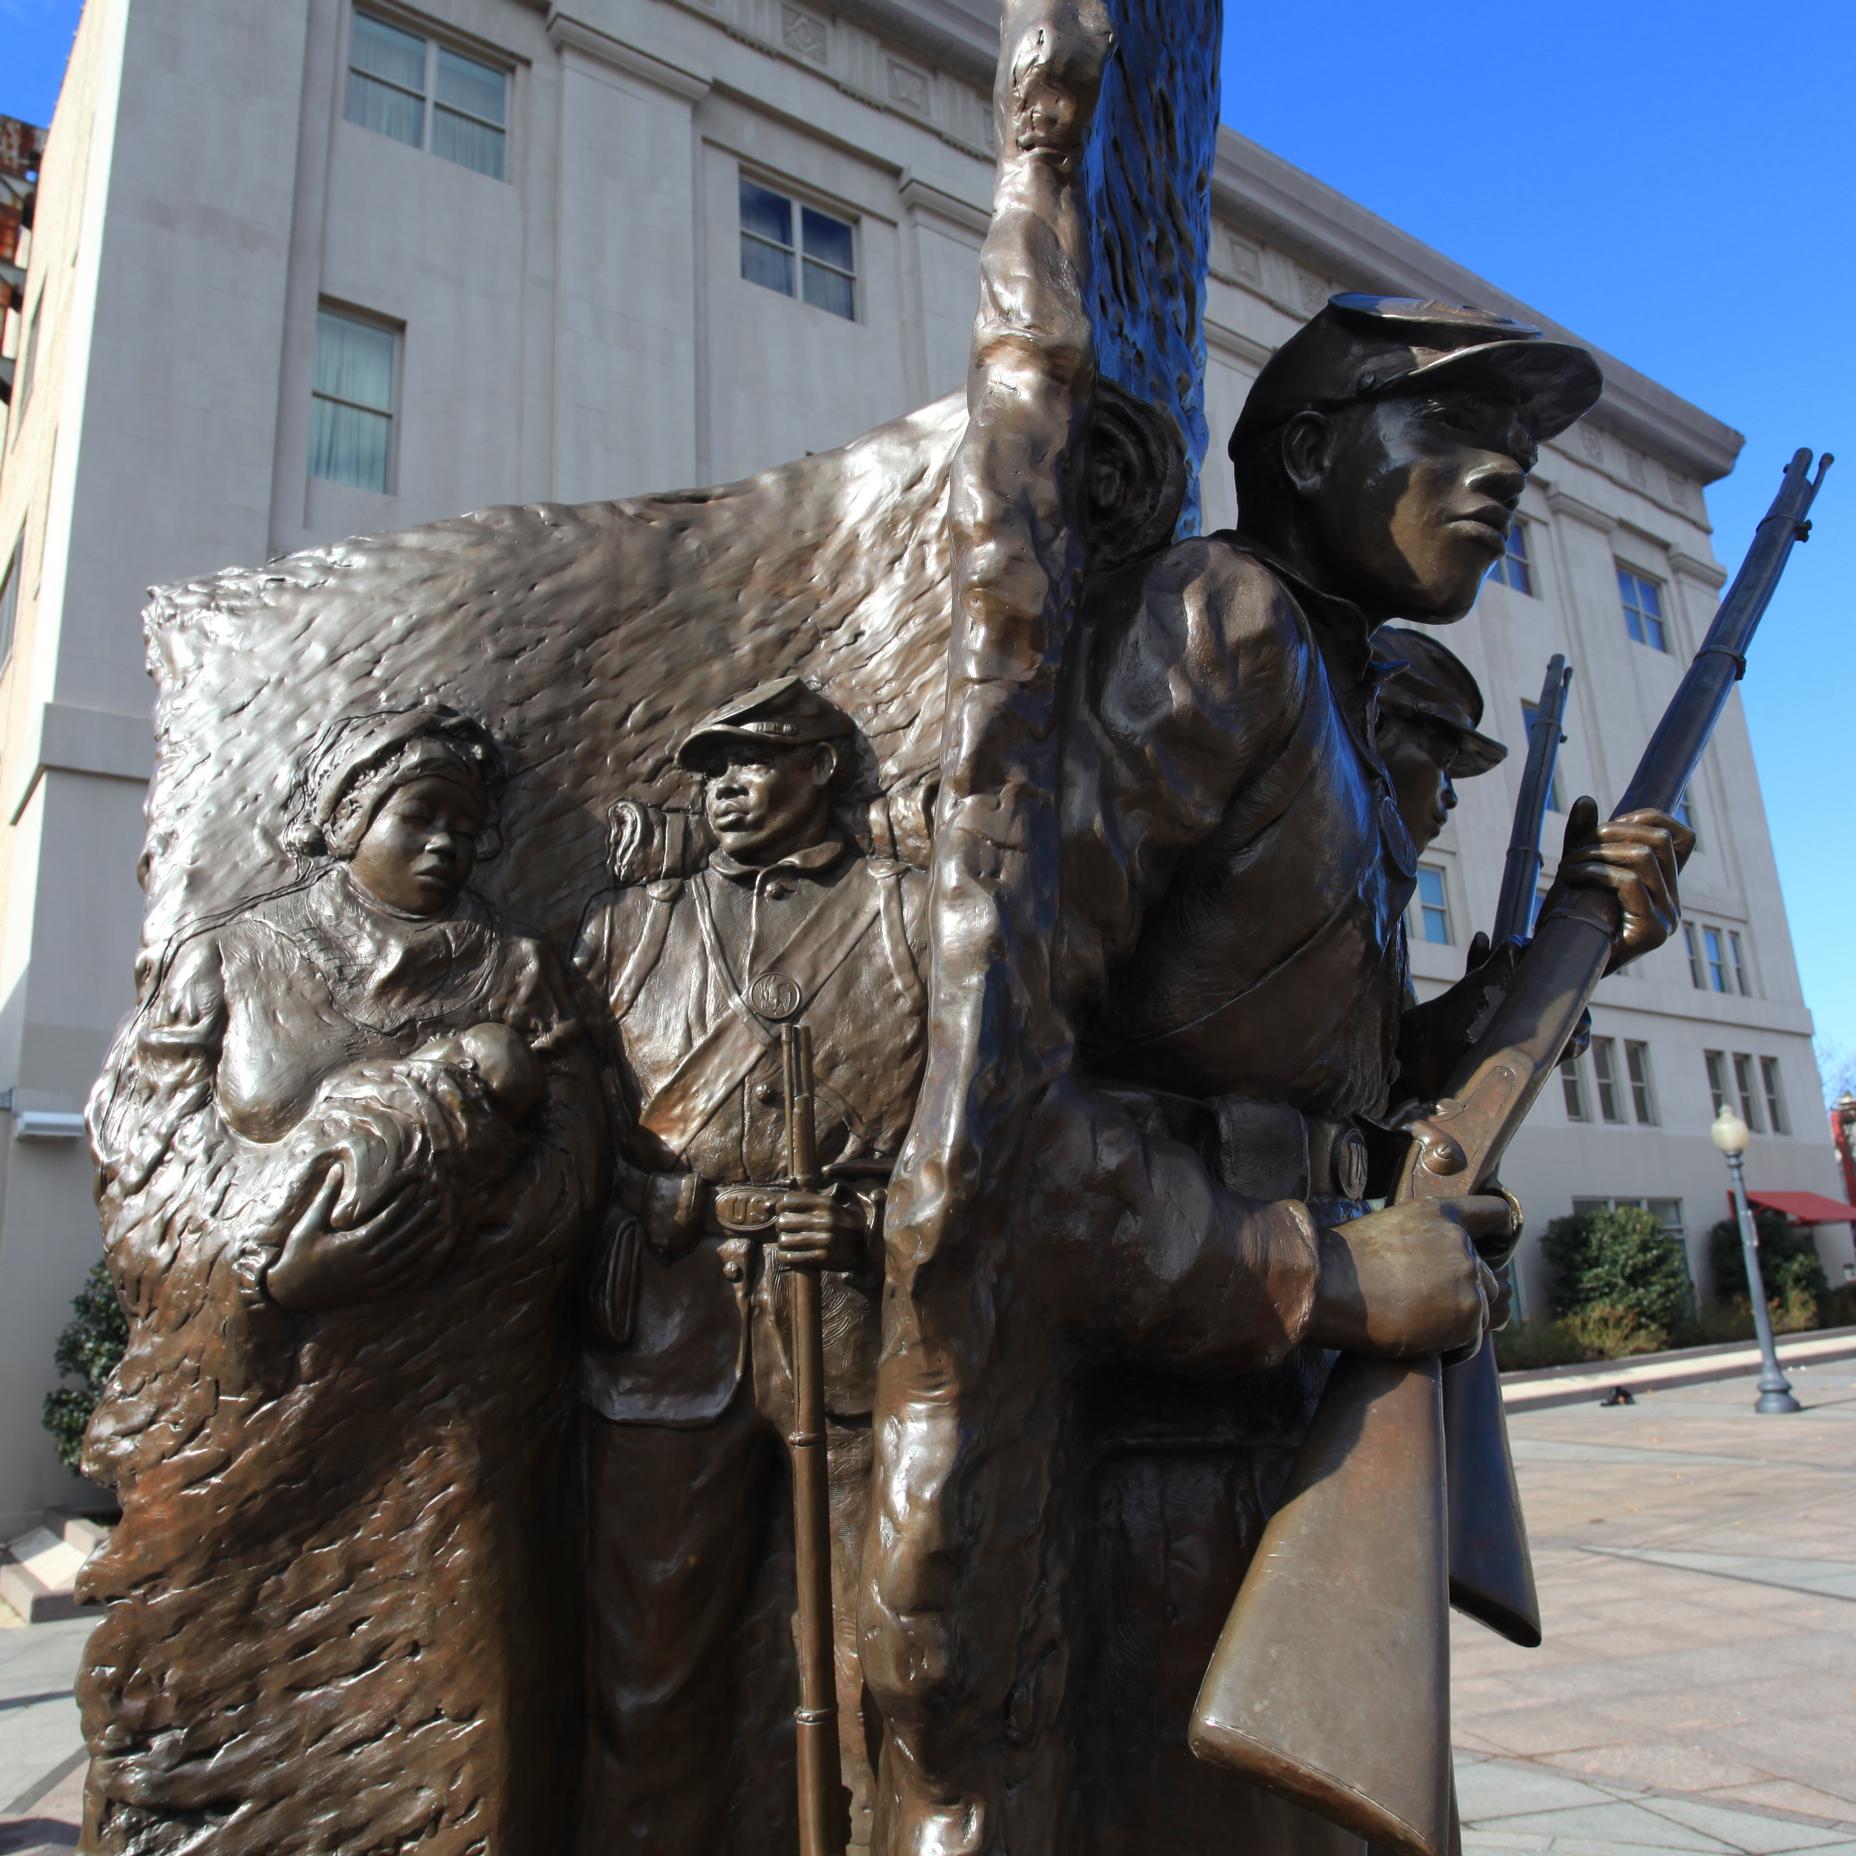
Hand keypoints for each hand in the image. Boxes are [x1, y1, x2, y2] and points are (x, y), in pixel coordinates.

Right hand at [265, 1169, 455, 1310]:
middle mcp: (368, 1262)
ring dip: (425, 1242)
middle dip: (422, 1218)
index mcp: (355, 1243)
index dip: (404, 1201)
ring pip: (407, 1259)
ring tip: (440, 1227)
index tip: (416, 1187)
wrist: (289, 1292)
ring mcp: (371, 1279)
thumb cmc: (298, 1253)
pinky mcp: (371, 1292)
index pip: (388, 1218)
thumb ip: (327, 1195)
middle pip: (403, 1237)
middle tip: (438, 1202)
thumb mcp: (310, 1222)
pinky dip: (417, 1269)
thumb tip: (337, 1167)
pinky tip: (427, 1259)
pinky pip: (401, 1281)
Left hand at [774, 1188, 867, 1271]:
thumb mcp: (826, 1208)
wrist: (863, 1248)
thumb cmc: (839, 1224)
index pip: (788, 1201)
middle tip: (787, 1230)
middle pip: (783, 1221)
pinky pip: (790, 1257)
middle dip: (781, 1227)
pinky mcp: (822, 1257)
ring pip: (784, 1240)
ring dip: (783, 1242)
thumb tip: (765, 1206)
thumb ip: (798, 1203)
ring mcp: (824, 1239)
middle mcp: (825, 1220)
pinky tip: (791, 1254)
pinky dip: (786, 1256)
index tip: (784, 1212)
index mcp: (826, 1204)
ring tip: (790, 1242)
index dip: (781, 1207)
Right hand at [1305, 1195, 1514, 1358]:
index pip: (1495, 1214)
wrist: (1325, 1287)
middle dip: (1463, 1295)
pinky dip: (1451, 1349)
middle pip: (1487, 1277)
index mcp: (1439, 1213)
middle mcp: (1460, 1241)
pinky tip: (1418, 1341)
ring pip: (1481, 1311)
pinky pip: (1472, 1341)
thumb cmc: (1343, 1264)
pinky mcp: (1468, 1315)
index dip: (1499, 1232)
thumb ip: (1425, 1243)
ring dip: (1456, 1324)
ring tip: (1415, 1326)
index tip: (1496, 1247)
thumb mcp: (1388, 1234)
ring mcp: (1468, 1277)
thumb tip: (1441, 1270)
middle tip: (1423, 1309)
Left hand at [1548, 798, 1692, 970]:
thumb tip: (1586, 800)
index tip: (1609, 827)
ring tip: (1567, 866)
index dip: (1651, 818)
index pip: (1682, 837)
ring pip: (1644, 857)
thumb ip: (1583, 839)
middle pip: (1659, 841)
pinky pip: (1629, 882)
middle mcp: (1673, 902)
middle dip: (1612, 832)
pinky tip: (1571, 877)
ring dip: (1597, 852)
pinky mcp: (1651, 932)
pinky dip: (1595, 871)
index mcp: (1664, 887)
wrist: (1557, 966)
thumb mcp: (1578, 870)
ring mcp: (1666, 918)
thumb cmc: (1569, 919)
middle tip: (1575, 848)